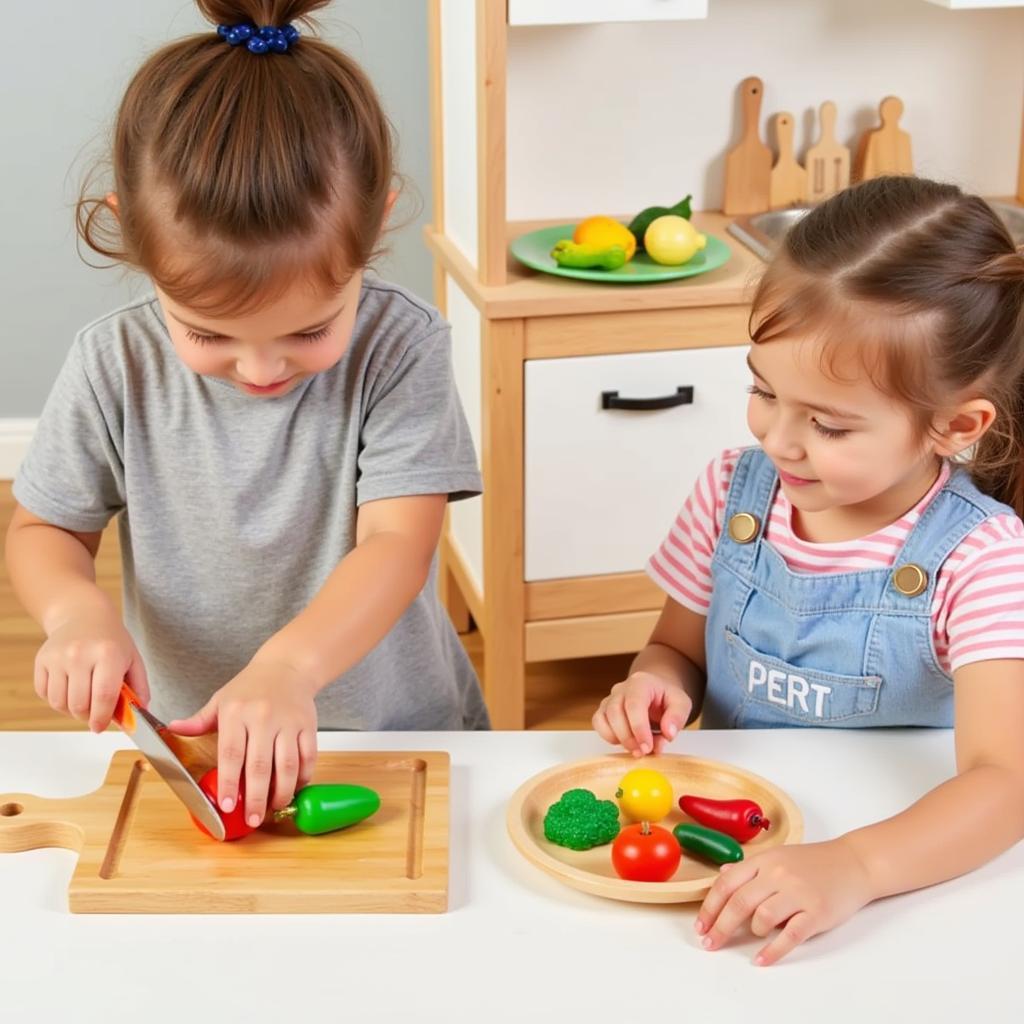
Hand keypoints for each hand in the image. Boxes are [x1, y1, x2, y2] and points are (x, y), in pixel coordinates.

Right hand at [34, 610, 148, 732]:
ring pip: (59, 703)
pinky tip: (70, 689)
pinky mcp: (41, 660)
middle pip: (79, 705)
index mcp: (107, 654)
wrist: (84, 616)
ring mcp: (57, 657)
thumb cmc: (111, 641)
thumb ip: (139, 688)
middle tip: (95, 713)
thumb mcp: (133, 659)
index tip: (101, 727)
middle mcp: (79, 654)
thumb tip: (141, 715)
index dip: (102, 718)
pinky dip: (57, 700)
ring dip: (71, 711)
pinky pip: (45, 694)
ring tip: (84, 701)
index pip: (103, 696)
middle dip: (88, 717)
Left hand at [168, 654, 317, 828]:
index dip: (230, 782)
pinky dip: (302, 777)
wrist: (288, 667)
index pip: (231, 753)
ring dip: (282, 792)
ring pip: (287, 765)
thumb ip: (199, 720)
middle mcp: (263, 717)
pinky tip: (294, 788)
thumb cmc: (252, 686)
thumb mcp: (221, 700)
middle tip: (253, 820)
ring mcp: (288, 722)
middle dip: (257, 798)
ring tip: (275, 808)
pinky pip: (308, 757)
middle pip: (260, 765)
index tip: (228, 806)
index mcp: (237, 713)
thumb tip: (171, 729)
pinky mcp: (308, 726)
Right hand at [592, 672, 691, 755]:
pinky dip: (608, 736)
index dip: (639, 727)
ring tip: (636, 749)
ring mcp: (610, 698)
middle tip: (643, 752)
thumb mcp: (681, 703)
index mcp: (641, 682)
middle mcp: (621, 689)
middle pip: (615, 712)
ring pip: (603, 718)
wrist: (655, 691)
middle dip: (628, 737)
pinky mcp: (604, 710)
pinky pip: (598, 723)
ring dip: (618, 739)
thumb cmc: (666, 697)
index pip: (635, 704)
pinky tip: (624, 742)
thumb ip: (677, 717)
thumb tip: (668, 733)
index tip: (647, 746)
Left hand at [695, 839, 875, 964]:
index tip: (701, 925)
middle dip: (720, 926)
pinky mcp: (817, 913)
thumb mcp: (778, 856)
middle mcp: (778, 874)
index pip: (727, 883)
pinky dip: (773, 951)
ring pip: (762, 917)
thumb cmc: (814, 862)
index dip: (710, 906)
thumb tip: (723, 874)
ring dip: (752, 931)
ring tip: (756, 934)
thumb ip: (751, 867)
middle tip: (710, 943)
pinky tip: (761, 960)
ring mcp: (798, 893)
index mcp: (764, 860)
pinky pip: (790, 935)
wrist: (854, 862)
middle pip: (739, 902)